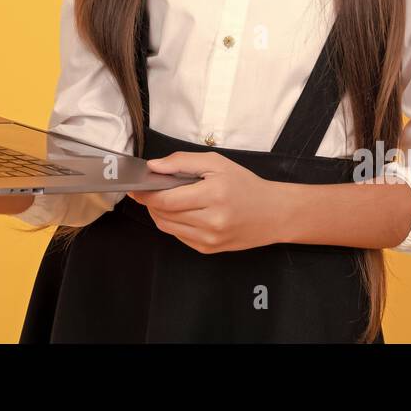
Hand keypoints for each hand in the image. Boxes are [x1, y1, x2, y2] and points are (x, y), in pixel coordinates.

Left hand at [127, 152, 285, 252]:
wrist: (273, 213)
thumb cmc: (245, 185)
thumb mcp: (216, 163)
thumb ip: (182, 161)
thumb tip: (153, 166)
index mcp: (213, 195)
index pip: (166, 199)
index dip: (146, 193)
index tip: (138, 185)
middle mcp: (211, 221)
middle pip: (163, 214)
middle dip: (151, 201)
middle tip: (150, 189)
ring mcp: (210, 239)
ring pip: (167, 227)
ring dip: (159, 213)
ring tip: (165, 199)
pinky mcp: (208, 249)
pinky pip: (179, 236)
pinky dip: (173, 223)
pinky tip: (182, 212)